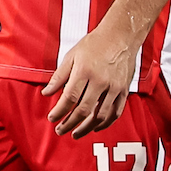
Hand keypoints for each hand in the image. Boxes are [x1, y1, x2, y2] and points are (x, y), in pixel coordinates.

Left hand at [42, 21, 138, 136]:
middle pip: (84, 110)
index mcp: (84, 72)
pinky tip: (95, 127)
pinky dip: (105, 123)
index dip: (59, 111)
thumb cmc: (94, 45)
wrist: (121, 37)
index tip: (52, 118)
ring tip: (76, 134)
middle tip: (60, 131)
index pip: (69, 98)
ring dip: (86, 128)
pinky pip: (115, 112)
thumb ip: (58, 77)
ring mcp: (115, 87)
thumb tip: (46, 93)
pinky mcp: (124, 90)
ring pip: (100, 115)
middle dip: (70, 123)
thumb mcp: (71, 56)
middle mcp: (101, 81)